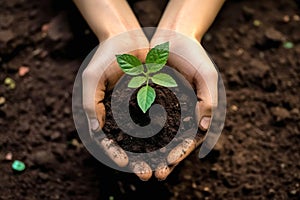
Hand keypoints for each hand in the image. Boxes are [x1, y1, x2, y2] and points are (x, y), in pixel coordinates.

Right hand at [82, 30, 153, 179]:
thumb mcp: (93, 78)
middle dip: (136, 161)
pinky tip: (173, 146)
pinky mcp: (153, 102)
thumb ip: (91, 104)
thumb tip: (95, 131)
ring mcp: (136, 111)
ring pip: (145, 138)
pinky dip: (165, 135)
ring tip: (162, 167)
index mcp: (102, 114)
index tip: (124, 163)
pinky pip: (160, 122)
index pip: (106, 141)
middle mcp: (120, 116)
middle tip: (146, 174)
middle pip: (127, 145)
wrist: (127, 38)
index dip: (113, 153)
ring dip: (152, 155)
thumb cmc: (106, 56)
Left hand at [150, 30, 217, 179]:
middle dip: (162, 161)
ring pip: (154, 136)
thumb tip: (204, 128)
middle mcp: (179, 115)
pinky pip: (141, 119)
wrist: (173, 37)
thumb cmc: (194, 55)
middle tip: (152, 175)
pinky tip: (126, 144)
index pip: (189, 140)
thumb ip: (208, 101)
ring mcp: (163, 109)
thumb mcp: (206, 76)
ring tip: (138, 168)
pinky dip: (135, 133)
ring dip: (148, 153)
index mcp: (196, 113)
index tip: (170, 163)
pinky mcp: (148, 100)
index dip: (180, 153)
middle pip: (171, 144)